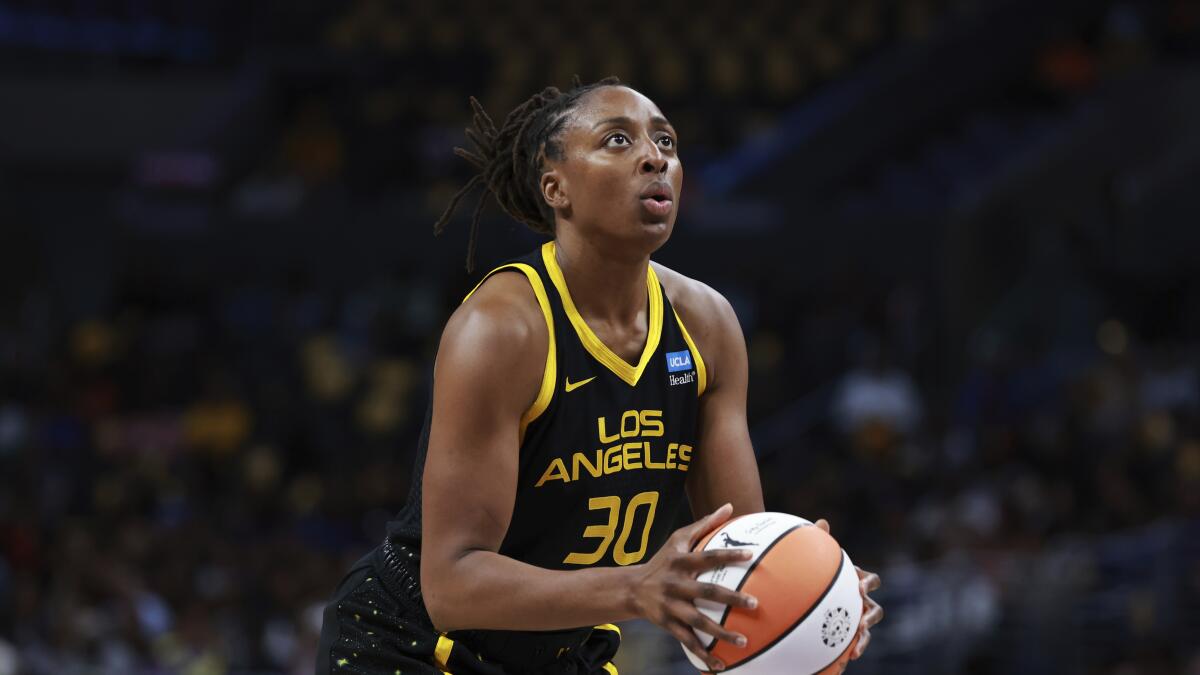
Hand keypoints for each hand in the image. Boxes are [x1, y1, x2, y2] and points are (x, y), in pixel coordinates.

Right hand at [630, 503, 757, 671]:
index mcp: (680, 562)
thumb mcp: (678, 539)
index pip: (707, 556)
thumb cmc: (662, 560)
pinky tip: (720, 665)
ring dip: (720, 632)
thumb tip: (730, 506)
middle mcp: (675, 584)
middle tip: (754, 603)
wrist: (630, 589)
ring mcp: (671, 606)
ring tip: (743, 641)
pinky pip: (687, 641)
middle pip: (706, 591)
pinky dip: (703, 654)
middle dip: (730, 597)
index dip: (727, 555)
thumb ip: (704, 523)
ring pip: (698, 621)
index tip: (751, 555)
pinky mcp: (667, 625)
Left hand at [814, 519, 883, 659]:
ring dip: (863, 641)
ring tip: (854, 652)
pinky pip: (848, 644)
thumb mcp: (817, 555)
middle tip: (862, 624)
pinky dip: (845, 654)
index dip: (869, 583)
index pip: (872, 580)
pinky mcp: (844, 633)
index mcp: (857, 580)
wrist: (808, 588)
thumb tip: (822, 522)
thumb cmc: (815, 568)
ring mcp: (854, 618)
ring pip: (865, 632)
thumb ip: (819, 539)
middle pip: (875, 610)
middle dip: (871, 617)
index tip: (860, 587)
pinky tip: (836, 666)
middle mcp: (860, 601)